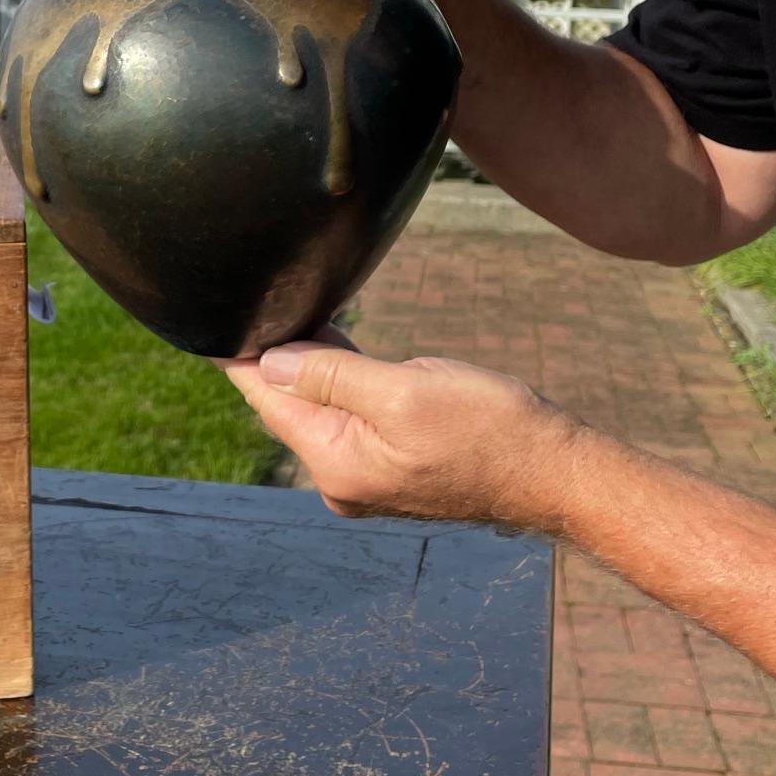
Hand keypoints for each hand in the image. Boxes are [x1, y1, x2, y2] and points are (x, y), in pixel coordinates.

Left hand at [223, 334, 597, 531]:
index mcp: (335, 462)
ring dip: (313, 365)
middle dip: (279, 355)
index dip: (243, 354)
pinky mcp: (389, 465)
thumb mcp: (403, 391)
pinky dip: (342, 382)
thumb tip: (269, 361)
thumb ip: (330, 376)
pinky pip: (349, 417)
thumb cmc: (489, 429)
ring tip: (300, 313)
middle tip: (269, 297)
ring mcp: (365, 475)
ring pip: (320, 407)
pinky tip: (338, 347)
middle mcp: (340, 478)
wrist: (553, 472)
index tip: (221, 315)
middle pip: (288, 404)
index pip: (267, 399)